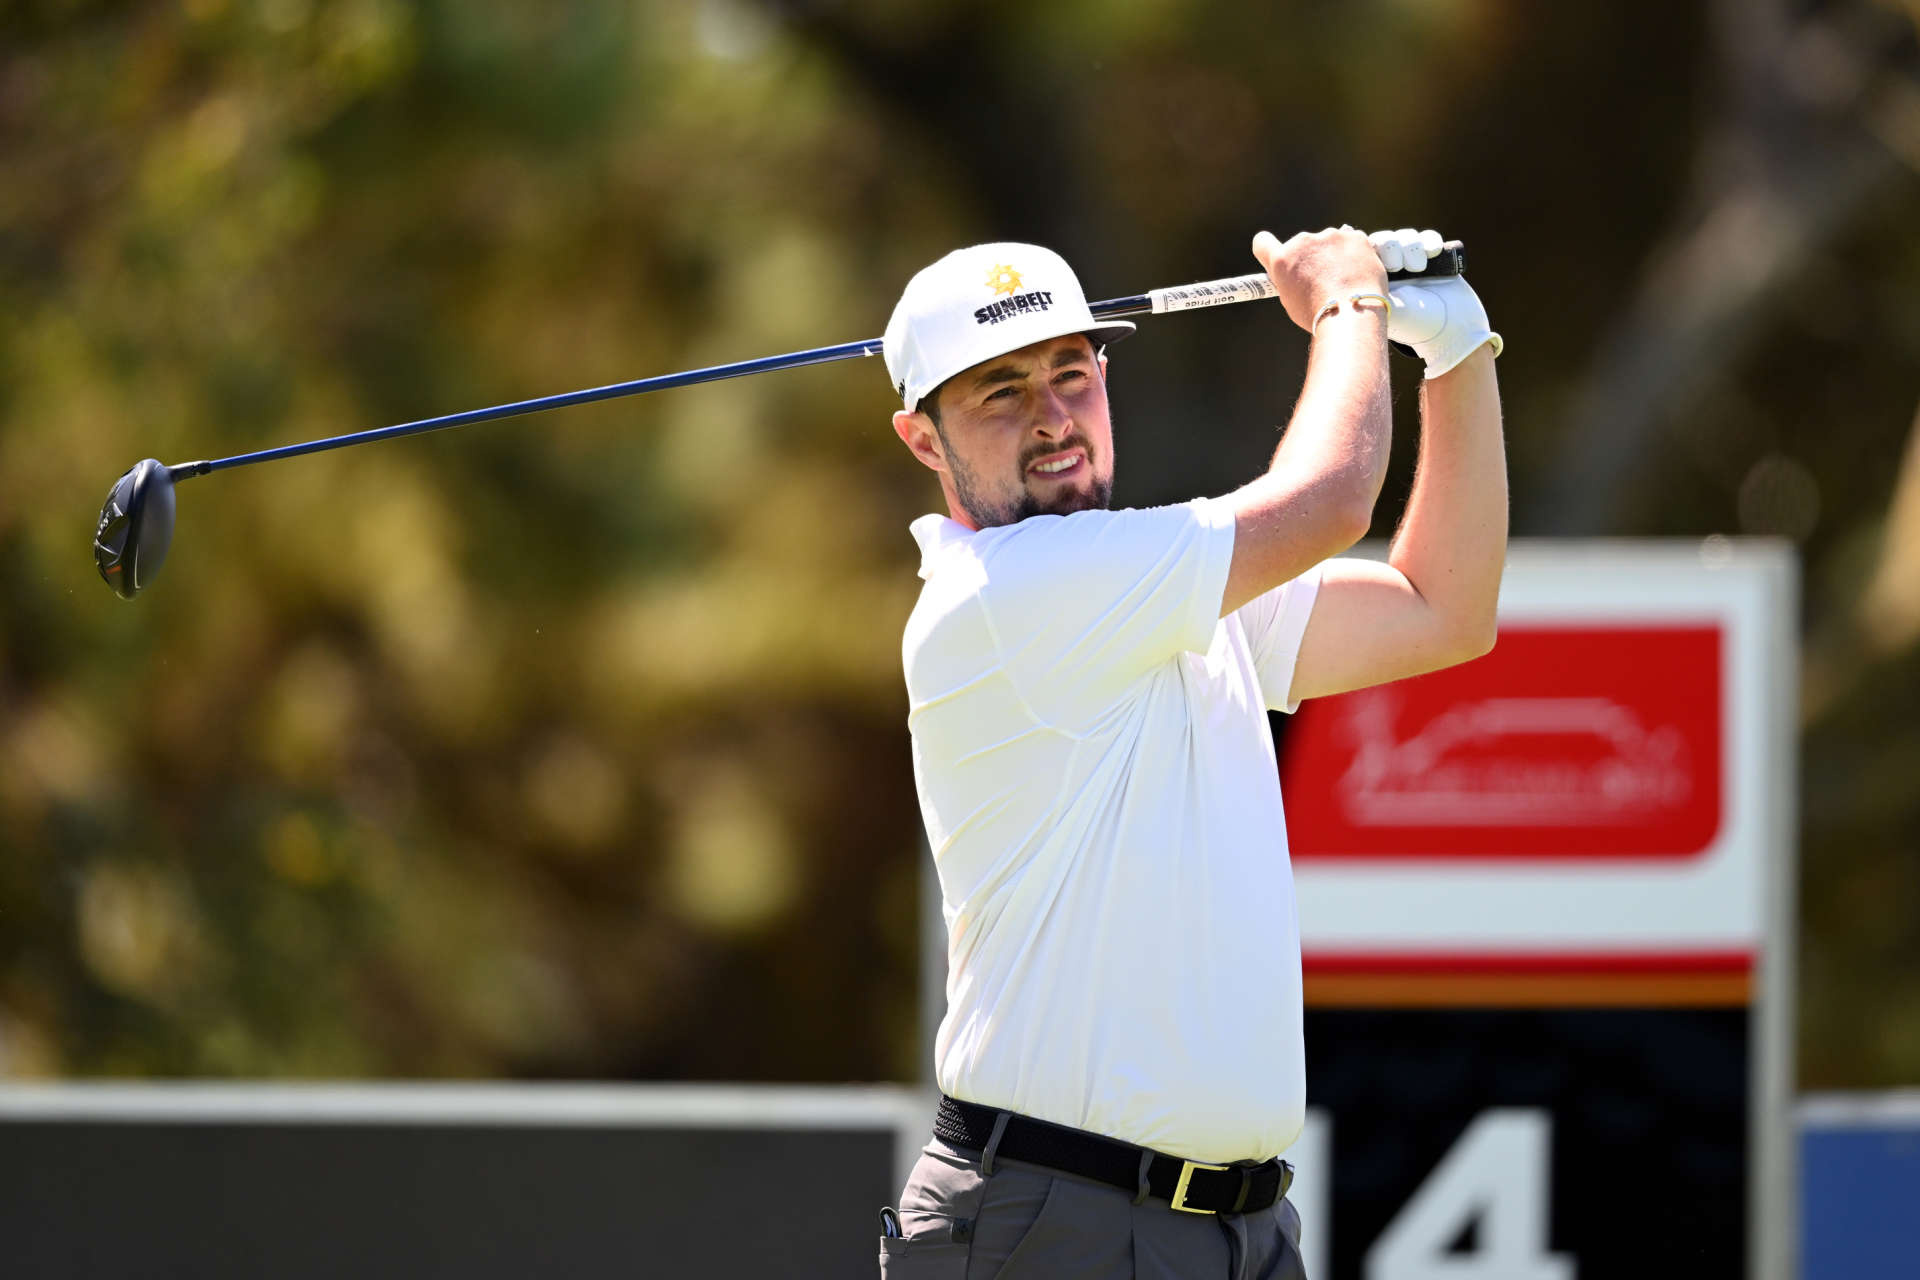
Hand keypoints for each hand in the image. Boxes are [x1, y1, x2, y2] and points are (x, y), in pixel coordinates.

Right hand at [1252, 226, 1388, 332]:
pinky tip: (1360, 273)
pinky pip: (1354, 242)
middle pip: (1303, 245)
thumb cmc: (1321, 315)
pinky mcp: (1355, 237)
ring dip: (1335, 255)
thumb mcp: (1292, 301)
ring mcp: (1330, 236)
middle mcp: (1303, 242)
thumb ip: (1290, 279)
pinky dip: (1356, 254)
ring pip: (1331, 243)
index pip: (1262, 242)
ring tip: (1346, 281)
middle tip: (1324, 281)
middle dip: (1311, 258)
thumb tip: (1300, 274)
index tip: (1281, 259)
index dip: (1269, 250)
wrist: (1353, 314)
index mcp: (1281, 260)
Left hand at [1371, 228, 1502, 378]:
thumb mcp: (1385, 306)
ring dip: (1411, 247)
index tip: (1379, 264)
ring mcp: (1412, 264)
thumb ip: (1365, 287)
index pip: (1364, 251)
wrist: (1450, 330)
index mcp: (1373, 281)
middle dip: (1391, 248)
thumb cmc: (1413, 325)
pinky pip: (1427, 238)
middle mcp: (1391, 271)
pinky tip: (1432, 253)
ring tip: (1418, 269)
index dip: (1371, 249)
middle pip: (1384, 240)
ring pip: (1405, 237)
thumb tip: (1339, 269)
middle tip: (1397, 267)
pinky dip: (1429, 242)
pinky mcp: (1434, 260)